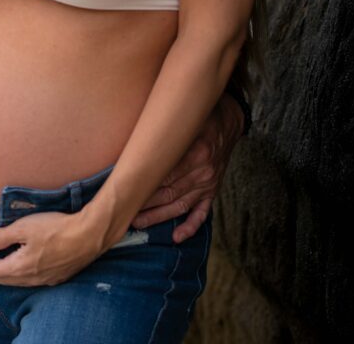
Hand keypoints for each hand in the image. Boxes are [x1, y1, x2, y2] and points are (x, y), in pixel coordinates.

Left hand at [0, 210, 96, 286]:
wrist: (89, 235)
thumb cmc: (56, 227)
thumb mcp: (24, 227)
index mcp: (19, 267)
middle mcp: (29, 279)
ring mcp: (42, 280)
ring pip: (12, 281)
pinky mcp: (54, 277)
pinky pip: (26, 280)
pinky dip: (13, 276)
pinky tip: (13, 272)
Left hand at [131, 92, 244, 242]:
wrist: (229, 121)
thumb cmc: (202, 116)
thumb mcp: (186, 118)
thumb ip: (167, 128)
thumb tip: (138, 136)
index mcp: (196, 152)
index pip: (165, 174)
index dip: (145, 184)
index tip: (126, 190)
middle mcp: (203, 172)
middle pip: (170, 192)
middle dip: (146, 203)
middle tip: (124, 210)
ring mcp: (208, 184)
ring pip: (180, 205)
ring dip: (159, 216)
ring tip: (139, 223)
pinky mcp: (212, 191)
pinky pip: (202, 213)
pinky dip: (190, 227)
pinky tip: (177, 237)